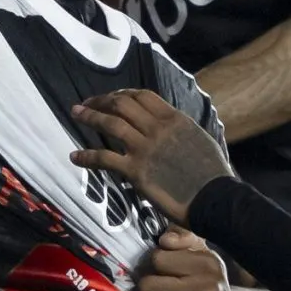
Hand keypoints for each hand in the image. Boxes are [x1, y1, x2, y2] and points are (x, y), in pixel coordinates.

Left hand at [69, 90, 230, 222]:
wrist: (215, 198)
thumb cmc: (212, 174)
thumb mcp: (199, 139)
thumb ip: (180, 130)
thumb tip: (170, 127)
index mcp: (174, 119)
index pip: (142, 96)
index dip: (123, 93)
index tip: (112, 97)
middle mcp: (157, 128)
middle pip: (122, 104)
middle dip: (101, 100)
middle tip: (86, 104)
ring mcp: (145, 149)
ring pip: (110, 124)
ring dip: (90, 116)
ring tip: (76, 113)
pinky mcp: (136, 171)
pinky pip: (104, 158)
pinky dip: (86, 156)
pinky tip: (75, 156)